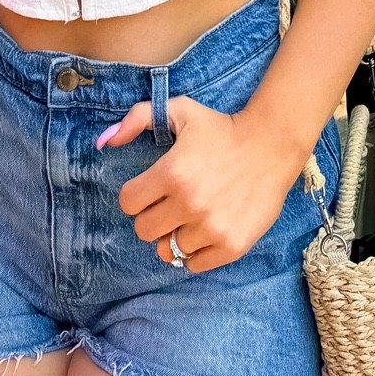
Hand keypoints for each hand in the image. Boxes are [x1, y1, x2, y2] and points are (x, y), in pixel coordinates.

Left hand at [103, 96, 307, 272]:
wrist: (270, 147)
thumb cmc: (220, 129)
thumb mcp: (179, 111)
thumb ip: (137, 118)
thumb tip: (104, 142)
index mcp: (171, 172)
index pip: (128, 203)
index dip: (136, 195)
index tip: (150, 188)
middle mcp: (189, 204)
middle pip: (144, 230)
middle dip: (151, 216)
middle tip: (169, 203)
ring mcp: (210, 228)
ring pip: (168, 250)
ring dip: (174, 233)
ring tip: (190, 215)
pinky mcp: (230, 246)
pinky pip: (193, 264)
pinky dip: (194, 251)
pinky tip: (204, 229)